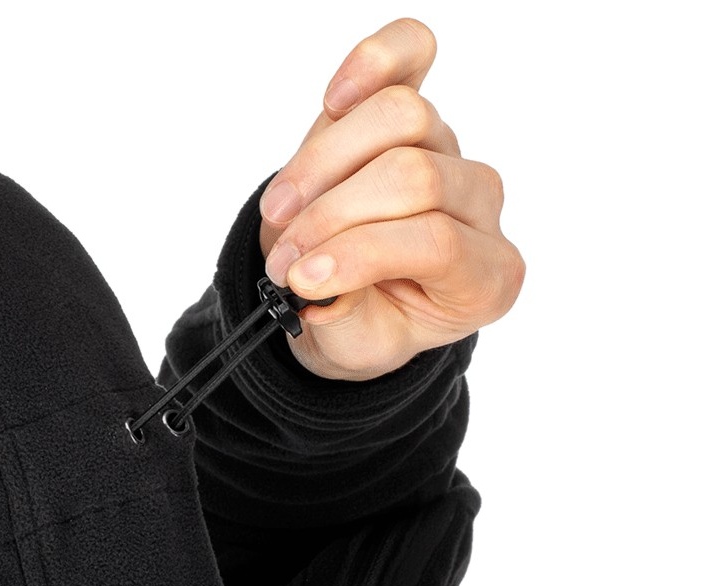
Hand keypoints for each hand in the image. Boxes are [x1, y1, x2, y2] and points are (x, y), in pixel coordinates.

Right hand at [258, 18, 523, 381]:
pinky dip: (372, 64)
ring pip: (401, 117)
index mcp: (486, 276)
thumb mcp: (355, 345)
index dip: (358, 255)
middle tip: (283, 258)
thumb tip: (312, 283)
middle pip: (412, 174)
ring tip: (283, 209)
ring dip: (322, 162)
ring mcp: (449, 151)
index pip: (435, 242)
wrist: (360, 305)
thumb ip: (341, 318)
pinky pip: (410, 57)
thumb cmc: (366, 323)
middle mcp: (480, 205)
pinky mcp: (413, 114)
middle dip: (330, 216)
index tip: (299, 280)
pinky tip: (336, 98)